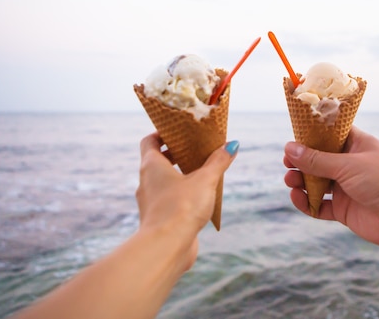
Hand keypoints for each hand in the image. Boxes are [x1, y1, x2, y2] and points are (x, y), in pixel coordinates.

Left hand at [136, 133, 237, 272]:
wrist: (166, 247)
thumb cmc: (181, 208)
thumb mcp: (205, 180)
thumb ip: (218, 162)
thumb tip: (232, 145)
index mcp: (151, 166)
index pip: (149, 141)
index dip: (162, 133)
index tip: (179, 131)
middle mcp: (146, 182)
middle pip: (158, 161)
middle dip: (176, 154)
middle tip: (196, 149)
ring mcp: (151, 202)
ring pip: (164, 182)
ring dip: (181, 176)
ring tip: (203, 172)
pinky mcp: (159, 220)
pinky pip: (169, 200)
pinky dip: (182, 195)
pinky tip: (200, 199)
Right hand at [283, 126, 378, 250]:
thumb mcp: (348, 165)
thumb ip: (317, 160)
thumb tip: (289, 148)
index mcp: (356, 145)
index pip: (329, 134)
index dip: (310, 135)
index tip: (293, 138)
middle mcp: (350, 165)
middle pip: (318, 160)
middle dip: (300, 161)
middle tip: (287, 163)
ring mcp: (347, 188)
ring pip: (316, 183)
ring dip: (301, 182)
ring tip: (291, 181)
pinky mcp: (345, 211)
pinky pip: (319, 207)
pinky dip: (307, 204)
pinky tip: (298, 198)